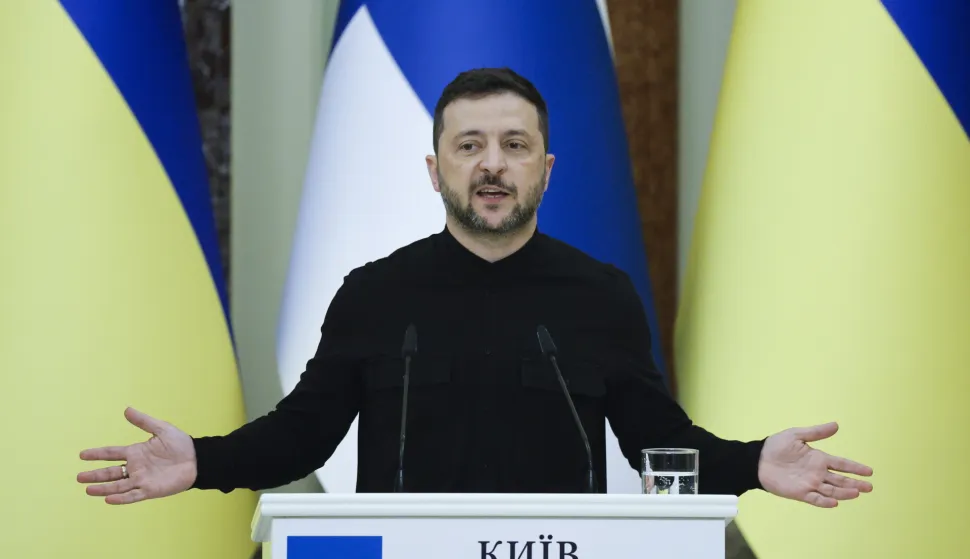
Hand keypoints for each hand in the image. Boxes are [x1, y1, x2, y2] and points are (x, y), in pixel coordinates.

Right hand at [77, 407, 196, 504]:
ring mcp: (141, 480)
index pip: (112, 453)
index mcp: (136, 452)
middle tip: (79, 477)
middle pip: (111, 472)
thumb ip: (143, 422)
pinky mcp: (150, 490)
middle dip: (95, 475)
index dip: (97, 454)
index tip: (81, 455)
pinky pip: (133, 495)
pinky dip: (121, 498)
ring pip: (117, 486)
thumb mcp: (161, 429)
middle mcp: (135, 467)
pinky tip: (108, 499)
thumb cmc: (181, 444)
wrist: (197, 459)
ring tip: (87, 489)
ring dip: (103, 488)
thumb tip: (126, 409)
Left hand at [757, 421, 872, 507]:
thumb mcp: (796, 435)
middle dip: (855, 483)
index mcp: (818, 458)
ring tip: (857, 493)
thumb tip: (836, 425)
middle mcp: (817, 473)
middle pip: (840, 480)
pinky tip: (835, 502)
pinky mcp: (800, 493)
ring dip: (844, 493)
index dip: (855, 468)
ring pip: (831, 490)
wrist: (757, 460)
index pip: (841, 464)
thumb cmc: (775, 446)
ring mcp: (809, 483)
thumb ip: (816, 433)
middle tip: (870, 487)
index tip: (870, 471)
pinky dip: (824, 501)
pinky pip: (815, 499)